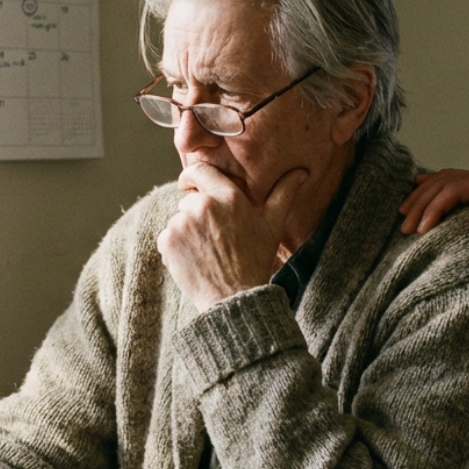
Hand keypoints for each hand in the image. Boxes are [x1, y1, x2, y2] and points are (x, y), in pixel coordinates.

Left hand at [157, 163, 308, 312]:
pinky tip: (195, 260)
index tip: (193, 185)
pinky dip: (176, 247)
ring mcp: (182, 223)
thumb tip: (302, 172)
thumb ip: (283, 194)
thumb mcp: (273, 226)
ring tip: (207, 252)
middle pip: (189, 198)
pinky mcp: (168, 241)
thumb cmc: (256, 261)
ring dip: (187, 231)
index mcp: (228, 196)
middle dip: (197, 212)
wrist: (235, 298)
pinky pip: (167, 236)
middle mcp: (202, 205)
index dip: (193, 177)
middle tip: (214, 236)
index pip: (198, 170)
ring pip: (178, 219)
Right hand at [397, 166, 468, 245]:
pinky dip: (430, 187)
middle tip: (405, 227)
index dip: (435, 208)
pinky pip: (449, 183)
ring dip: (421, 195)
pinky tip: (415, 189)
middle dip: (421, 204)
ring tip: (403, 213)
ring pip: (442, 180)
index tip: (422, 230)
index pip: (454, 189)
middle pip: (442, 183)